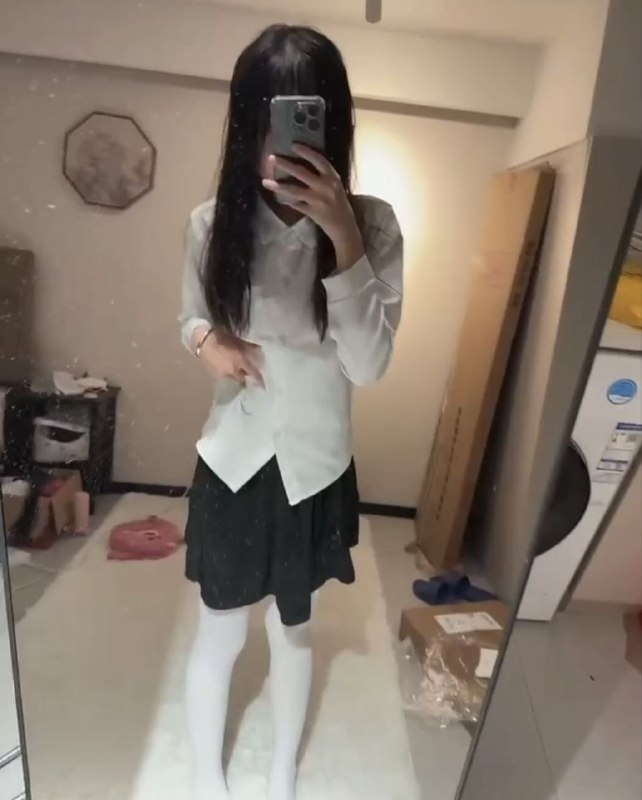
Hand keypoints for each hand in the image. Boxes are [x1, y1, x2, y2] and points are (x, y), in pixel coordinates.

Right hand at [200, 331, 263, 386]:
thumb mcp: (238, 342)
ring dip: (235, 375)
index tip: (264, 386)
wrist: (204, 342)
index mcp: (240, 362)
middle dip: (245, 375)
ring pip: (233, 378)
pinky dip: (226, 373)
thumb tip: (260, 349)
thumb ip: (249, 347)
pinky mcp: (214, 375)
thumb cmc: (223, 339)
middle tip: (246, 371)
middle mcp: (233, 371)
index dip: (259, 380)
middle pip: (242, 378)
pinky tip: (224, 367)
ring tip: (234, 368)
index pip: (253, 374)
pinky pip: (224, 376)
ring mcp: (223, 374)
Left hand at [262, 145, 364, 270]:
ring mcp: (317, 200)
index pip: (318, 160)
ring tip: (265, 181)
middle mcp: (325, 187)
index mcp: (332, 177)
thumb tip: (305, 163)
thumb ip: (324, 175)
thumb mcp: (335, 185)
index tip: (293, 145)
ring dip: (278, 186)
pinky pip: (296, 205)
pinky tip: (279, 198)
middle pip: (301, 172)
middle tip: (271, 158)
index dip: (306, 152)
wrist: (344, 226)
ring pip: (294, 190)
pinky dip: (287, 201)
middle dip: (285, 164)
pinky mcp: (312, 212)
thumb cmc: (339, 202)